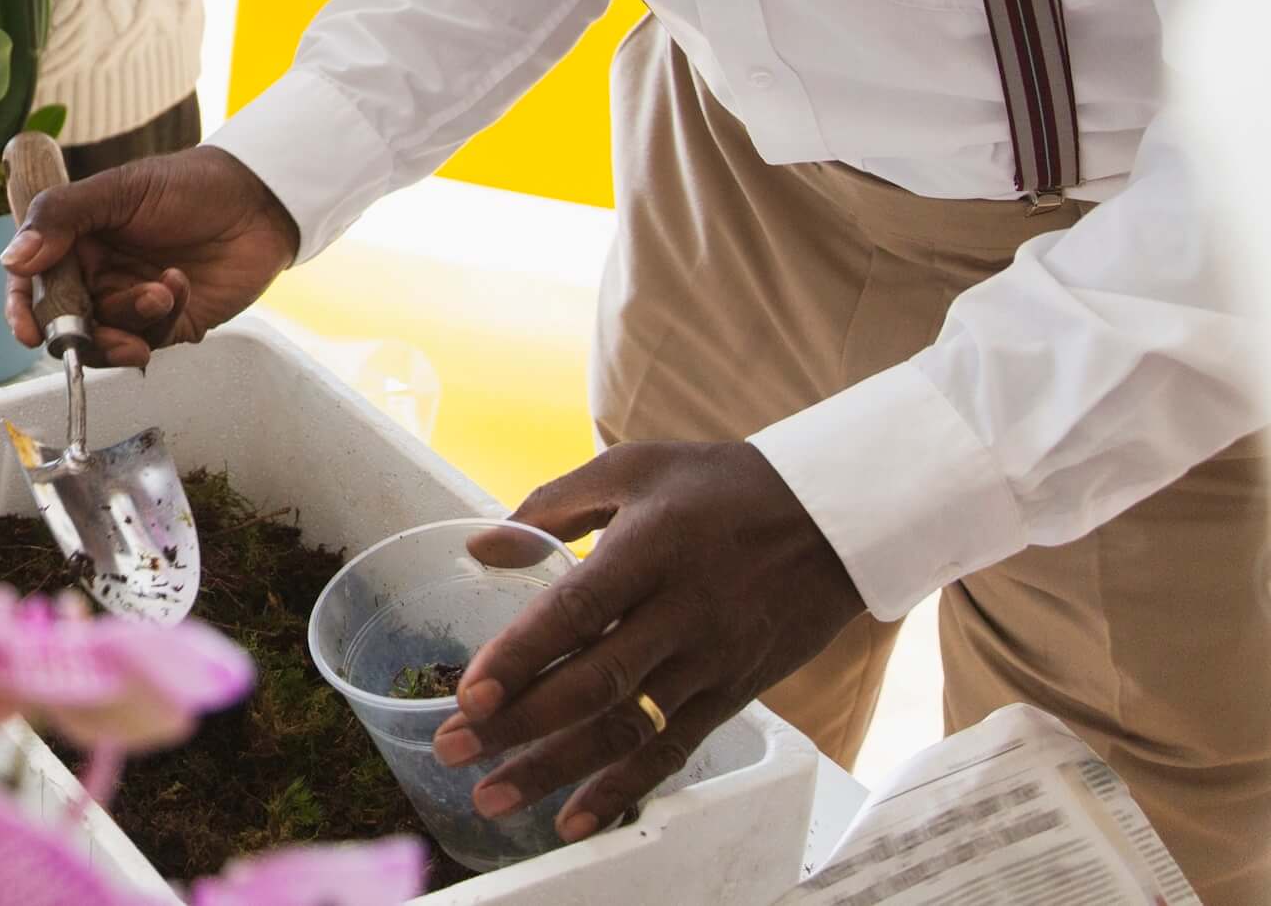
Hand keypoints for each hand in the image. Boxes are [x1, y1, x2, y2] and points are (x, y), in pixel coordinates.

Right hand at [1, 144, 301, 365]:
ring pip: (106, 338)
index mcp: (75, 240)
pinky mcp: (169, 324)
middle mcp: (98, 275)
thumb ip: (62, 218)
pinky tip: (181, 285)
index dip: (22, 309)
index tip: (27, 331)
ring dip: (130, 321)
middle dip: (81, 331)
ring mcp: (132, 302)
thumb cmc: (188, 183)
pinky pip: (150, 340)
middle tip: (106, 327)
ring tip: (161, 292)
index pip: (32, 282)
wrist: (259, 200)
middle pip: (65, 322)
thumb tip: (12, 259)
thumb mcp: (119, 189)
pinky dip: (163, 318)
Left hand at [433, 441, 866, 842]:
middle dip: (520, 724)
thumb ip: (551, 506)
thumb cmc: (719, 485)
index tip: (469, 693)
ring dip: (557, 769)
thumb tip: (480, 550)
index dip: (522, 656)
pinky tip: (575, 819)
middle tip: (454, 750)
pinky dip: (623, 790)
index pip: (577, 610)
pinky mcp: (733, 693)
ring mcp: (711, 660)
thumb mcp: (634, 469)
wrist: (834, 519)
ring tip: (493, 797)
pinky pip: (673, 750)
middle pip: (595, 683)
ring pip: (628, 729)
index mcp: (650, 549)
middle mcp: (682, 613)